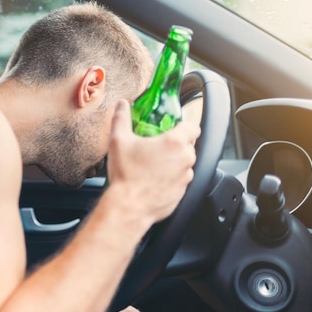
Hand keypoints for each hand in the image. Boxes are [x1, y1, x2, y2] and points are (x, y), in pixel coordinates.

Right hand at [106, 100, 199, 222]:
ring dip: (173, 163)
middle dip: (175, 146)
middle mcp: (185, 159)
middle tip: (156, 148)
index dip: (184, 126)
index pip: (193, 127)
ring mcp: (185, 178)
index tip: (173, 129)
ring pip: (184, 164)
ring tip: (153, 166)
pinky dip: (171, 179)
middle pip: (188, 146)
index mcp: (174, 143)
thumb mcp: (118, 141)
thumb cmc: (126, 175)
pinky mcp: (182, 193)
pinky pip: (180, 181)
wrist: (129, 207)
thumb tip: (122, 105)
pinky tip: (154, 180)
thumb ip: (121, 118)